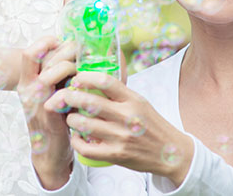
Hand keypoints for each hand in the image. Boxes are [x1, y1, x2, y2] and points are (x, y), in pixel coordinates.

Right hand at [17, 37, 76, 189]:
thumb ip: (55, 75)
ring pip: (53, 71)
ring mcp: (37, 101)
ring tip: (83, 69)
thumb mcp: (49, 93)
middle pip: (42, 56)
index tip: (63, 43)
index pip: (29, 52)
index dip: (46, 42)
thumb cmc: (53, 118)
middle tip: (82, 51)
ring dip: (73, 66)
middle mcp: (27, 89)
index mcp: (26, 81)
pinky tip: (85, 86)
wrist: (49, 151)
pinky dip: (78, 85)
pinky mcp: (51, 114)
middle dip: (66, 49)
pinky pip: (65, 92)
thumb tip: (76, 53)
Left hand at [47, 71, 193, 185]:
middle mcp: (127, 116)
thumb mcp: (140, 102)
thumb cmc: (151, 124)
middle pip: (90, 101)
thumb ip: (119, 93)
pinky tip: (76, 137)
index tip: (76, 78)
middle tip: (62, 96)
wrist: (170, 153)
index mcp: (133, 100)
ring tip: (70, 117)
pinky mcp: (116, 155)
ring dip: (72, 119)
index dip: (85, 77)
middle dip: (70, 97)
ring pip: (85, 124)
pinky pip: (87, 148)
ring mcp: (121, 137)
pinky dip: (76, 141)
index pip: (105, 81)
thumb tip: (92, 79)